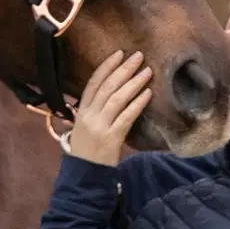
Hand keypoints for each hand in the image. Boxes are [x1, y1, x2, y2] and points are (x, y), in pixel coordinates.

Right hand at [65, 50, 153, 165]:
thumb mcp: (84, 126)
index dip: (106, 67)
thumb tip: (109, 91)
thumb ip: (94, 109)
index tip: (119, 53)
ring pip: (117, 99)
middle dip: (124, 69)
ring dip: (134, 83)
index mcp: (81, 111)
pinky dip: (137, 104)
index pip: (93, 83)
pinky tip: (148, 94)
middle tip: (139, 56)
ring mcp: (100, 126)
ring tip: (147, 71)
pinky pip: (126, 117)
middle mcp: (89, 115)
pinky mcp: (111, 138)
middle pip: (108, 87)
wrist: (85, 175)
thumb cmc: (87, 149)